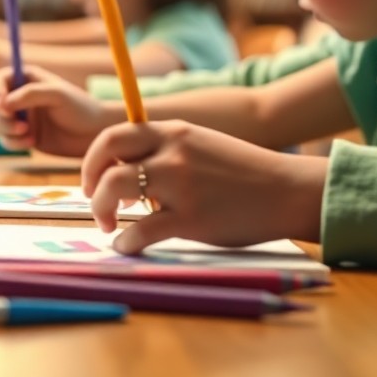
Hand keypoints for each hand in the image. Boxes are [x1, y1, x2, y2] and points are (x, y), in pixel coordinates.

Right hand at [0, 64, 121, 156]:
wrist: (95, 135)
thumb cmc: (81, 109)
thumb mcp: (57, 95)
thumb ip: (30, 95)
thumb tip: (2, 103)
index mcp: (28, 79)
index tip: (1, 104)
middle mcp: (21, 97)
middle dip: (3, 117)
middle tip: (21, 126)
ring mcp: (22, 117)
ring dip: (9, 132)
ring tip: (29, 135)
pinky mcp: (24, 136)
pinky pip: (7, 140)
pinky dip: (14, 143)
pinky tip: (32, 143)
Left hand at [81, 120, 327, 253]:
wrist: (287, 190)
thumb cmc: (243, 173)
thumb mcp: (201, 145)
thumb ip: (166, 150)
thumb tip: (127, 168)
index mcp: (174, 132)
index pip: (115, 133)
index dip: (95, 157)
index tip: (94, 176)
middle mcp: (172, 152)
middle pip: (106, 154)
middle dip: (89, 178)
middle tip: (92, 199)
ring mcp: (180, 184)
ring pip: (114, 186)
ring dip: (101, 207)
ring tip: (107, 223)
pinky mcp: (190, 218)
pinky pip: (141, 230)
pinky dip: (126, 241)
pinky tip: (127, 245)